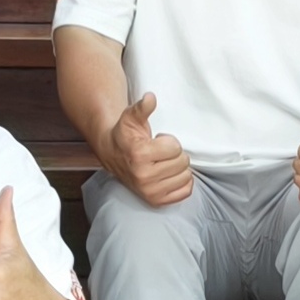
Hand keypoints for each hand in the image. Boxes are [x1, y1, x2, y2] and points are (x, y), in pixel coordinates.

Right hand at [104, 89, 193, 208]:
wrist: (112, 154)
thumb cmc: (125, 135)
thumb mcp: (131, 117)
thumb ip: (142, 107)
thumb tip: (150, 98)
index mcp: (139, 155)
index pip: (175, 147)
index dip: (168, 141)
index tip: (155, 142)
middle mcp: (144, 177)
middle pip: (182, 162)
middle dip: (174, 154)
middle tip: (159, 153)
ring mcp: (150, 192)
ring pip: (186, 176)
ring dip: (177, 167)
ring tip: (162, 163)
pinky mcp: (156, 201)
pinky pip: (185, 191)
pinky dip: (181, 182)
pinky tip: (168, 174)